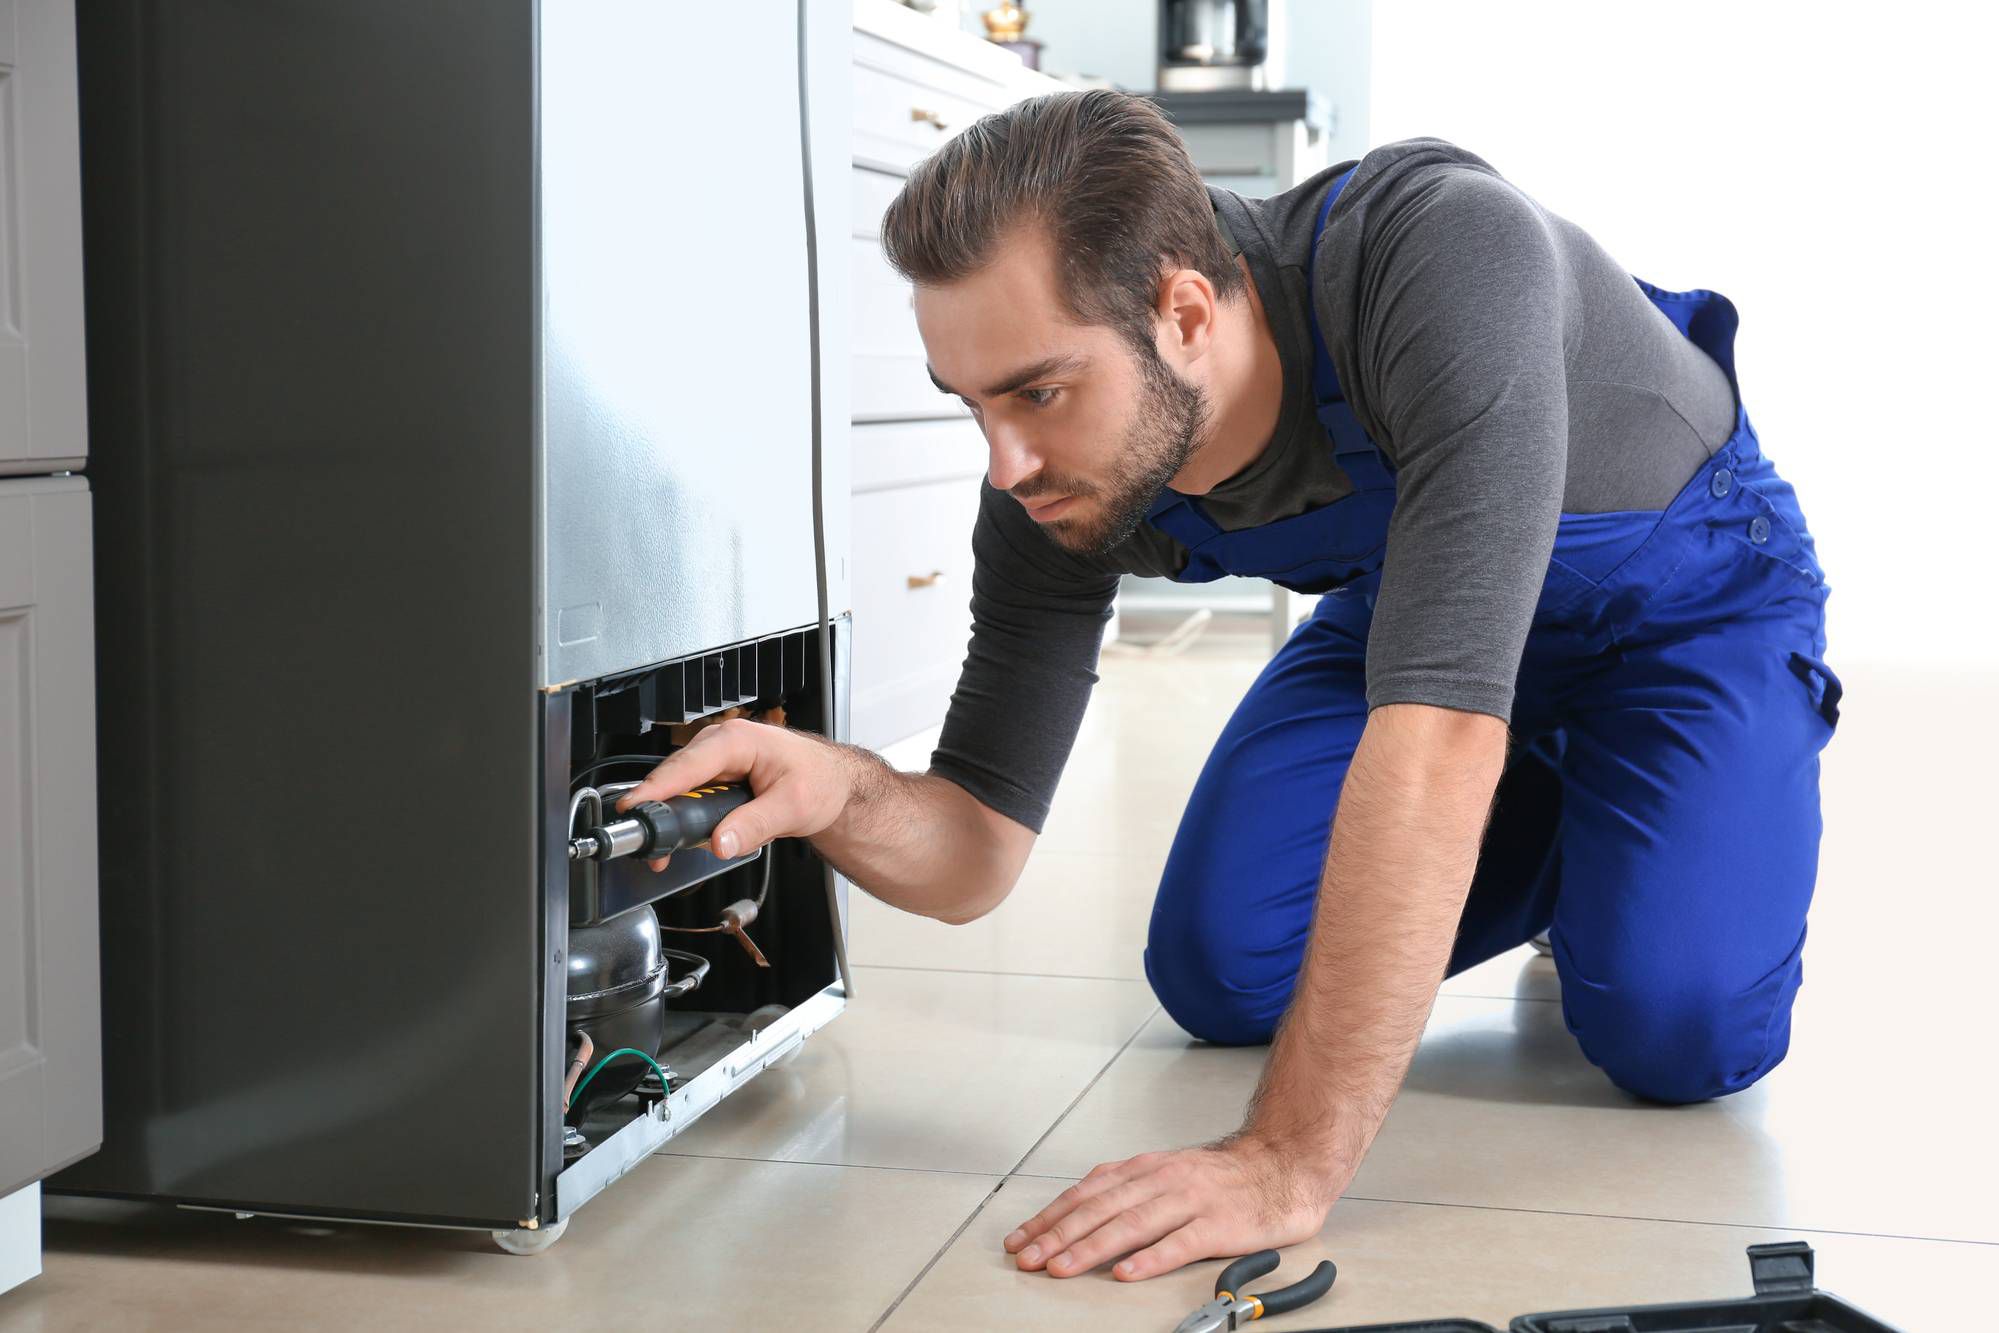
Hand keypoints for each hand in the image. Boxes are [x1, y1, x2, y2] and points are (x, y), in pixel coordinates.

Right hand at [613, 718, 852, 871]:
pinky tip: (728, 830)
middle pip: (675, 780)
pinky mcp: (715, 777)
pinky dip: (703, 822)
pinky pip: (694, 800)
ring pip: (681, 793)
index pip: (686, 765)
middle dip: (667, 816)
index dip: (656, 789)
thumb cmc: (820, 781)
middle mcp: (720, 744)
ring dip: (691, 823)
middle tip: (661, 852)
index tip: (633, 810)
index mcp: (737, 740)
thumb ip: (754, 826)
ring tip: (721, 839)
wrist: (834, 784)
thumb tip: (719, 842)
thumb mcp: (792, 807)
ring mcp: (715, 761)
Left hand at [1002, 1135, 1345, 1280]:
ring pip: (1131, 1224)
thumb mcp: (1165, 1171)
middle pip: (1100, 1209)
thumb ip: (1126, 1186)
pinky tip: (1127, 1272)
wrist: (1281, 1166)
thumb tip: (1078, 1203)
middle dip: (1057, 1235)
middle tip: (1028, 1258)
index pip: (1086, 1193)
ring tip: (1062, 1267)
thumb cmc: (1221, 1177)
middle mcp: (1161, 1180)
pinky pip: (1179, 1244)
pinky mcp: (1218, 1226)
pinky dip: (1150, 1259)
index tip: (1021, 1239)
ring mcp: (1190, 1201)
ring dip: (1090, 1247)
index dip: (1050, 1217)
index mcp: (1144, 1169)